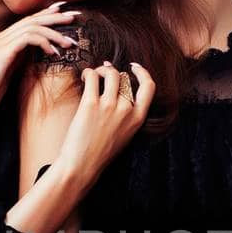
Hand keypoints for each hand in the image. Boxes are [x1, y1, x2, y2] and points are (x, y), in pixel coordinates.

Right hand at [0, 1, 80, 116]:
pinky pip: (28, 38)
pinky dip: (44, 42)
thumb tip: (36, 54)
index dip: (47, 15)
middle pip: (33, 19)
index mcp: (3, 40)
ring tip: (70, 41)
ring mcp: (1, 43)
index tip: (65, 13)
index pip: (28, 22)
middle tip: (76, 16)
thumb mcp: (8, 71)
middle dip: (56, 16)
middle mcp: (2, 37)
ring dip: (54, 32)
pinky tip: (54, 52)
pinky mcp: (2, 52)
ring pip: (33, 26)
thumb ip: (19, 59)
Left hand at [53, 62, 154, 184]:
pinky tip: (84, 78)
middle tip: (103, 71)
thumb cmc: (100, 152)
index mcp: (138, 118)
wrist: (82, 165)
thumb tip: (119, 89)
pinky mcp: (91, 104)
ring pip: (110, 73)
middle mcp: (126, 110)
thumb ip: (127, 114)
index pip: (149, 86)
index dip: (142, 72)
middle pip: (124, 78)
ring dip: (101, 69)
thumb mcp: (124, 134)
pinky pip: (92, 77)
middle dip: (112, 71)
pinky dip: (87, 73)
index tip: (133, 67)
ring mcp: (109, 106)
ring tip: (92, 75)